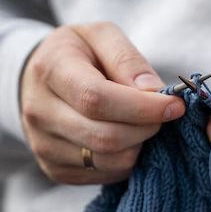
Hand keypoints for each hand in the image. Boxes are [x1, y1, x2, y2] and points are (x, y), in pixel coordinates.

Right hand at [20, 22, 184, 183]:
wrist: (36, 79)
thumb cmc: (77, 53)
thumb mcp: (101, 36)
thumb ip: (127, 58)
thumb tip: (153, 91)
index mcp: (50, 71)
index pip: (96, 99)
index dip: (142, 108)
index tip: (174, 105)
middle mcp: (39, 112)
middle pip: (104, 137)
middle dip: (146, 128)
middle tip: (163, 115)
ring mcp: (43, 146)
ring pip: (109, 161)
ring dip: (139, 146)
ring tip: (143, 124)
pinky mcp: (55, 170)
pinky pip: (105, 175)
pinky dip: (126, 160)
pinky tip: (127, 139)